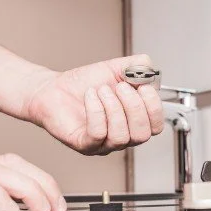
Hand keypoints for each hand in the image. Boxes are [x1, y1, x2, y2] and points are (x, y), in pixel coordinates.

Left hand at [24, 54, 164, 154]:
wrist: (54, 89)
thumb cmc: (84, 84)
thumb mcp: (117, 69)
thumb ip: (138, 66)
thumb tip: (150, 71)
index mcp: (133, 122)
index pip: (155, 127)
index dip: (153, 107)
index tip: (143, 86)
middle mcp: (121, 136)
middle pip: (142, 135)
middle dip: (134, 107)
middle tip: (120, 87)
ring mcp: (103, 144)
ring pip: (121, 137)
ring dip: (113, 107)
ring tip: (101, 90)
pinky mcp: (84, 144)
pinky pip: (98, 134)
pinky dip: (96, 111)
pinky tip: (90, 96)